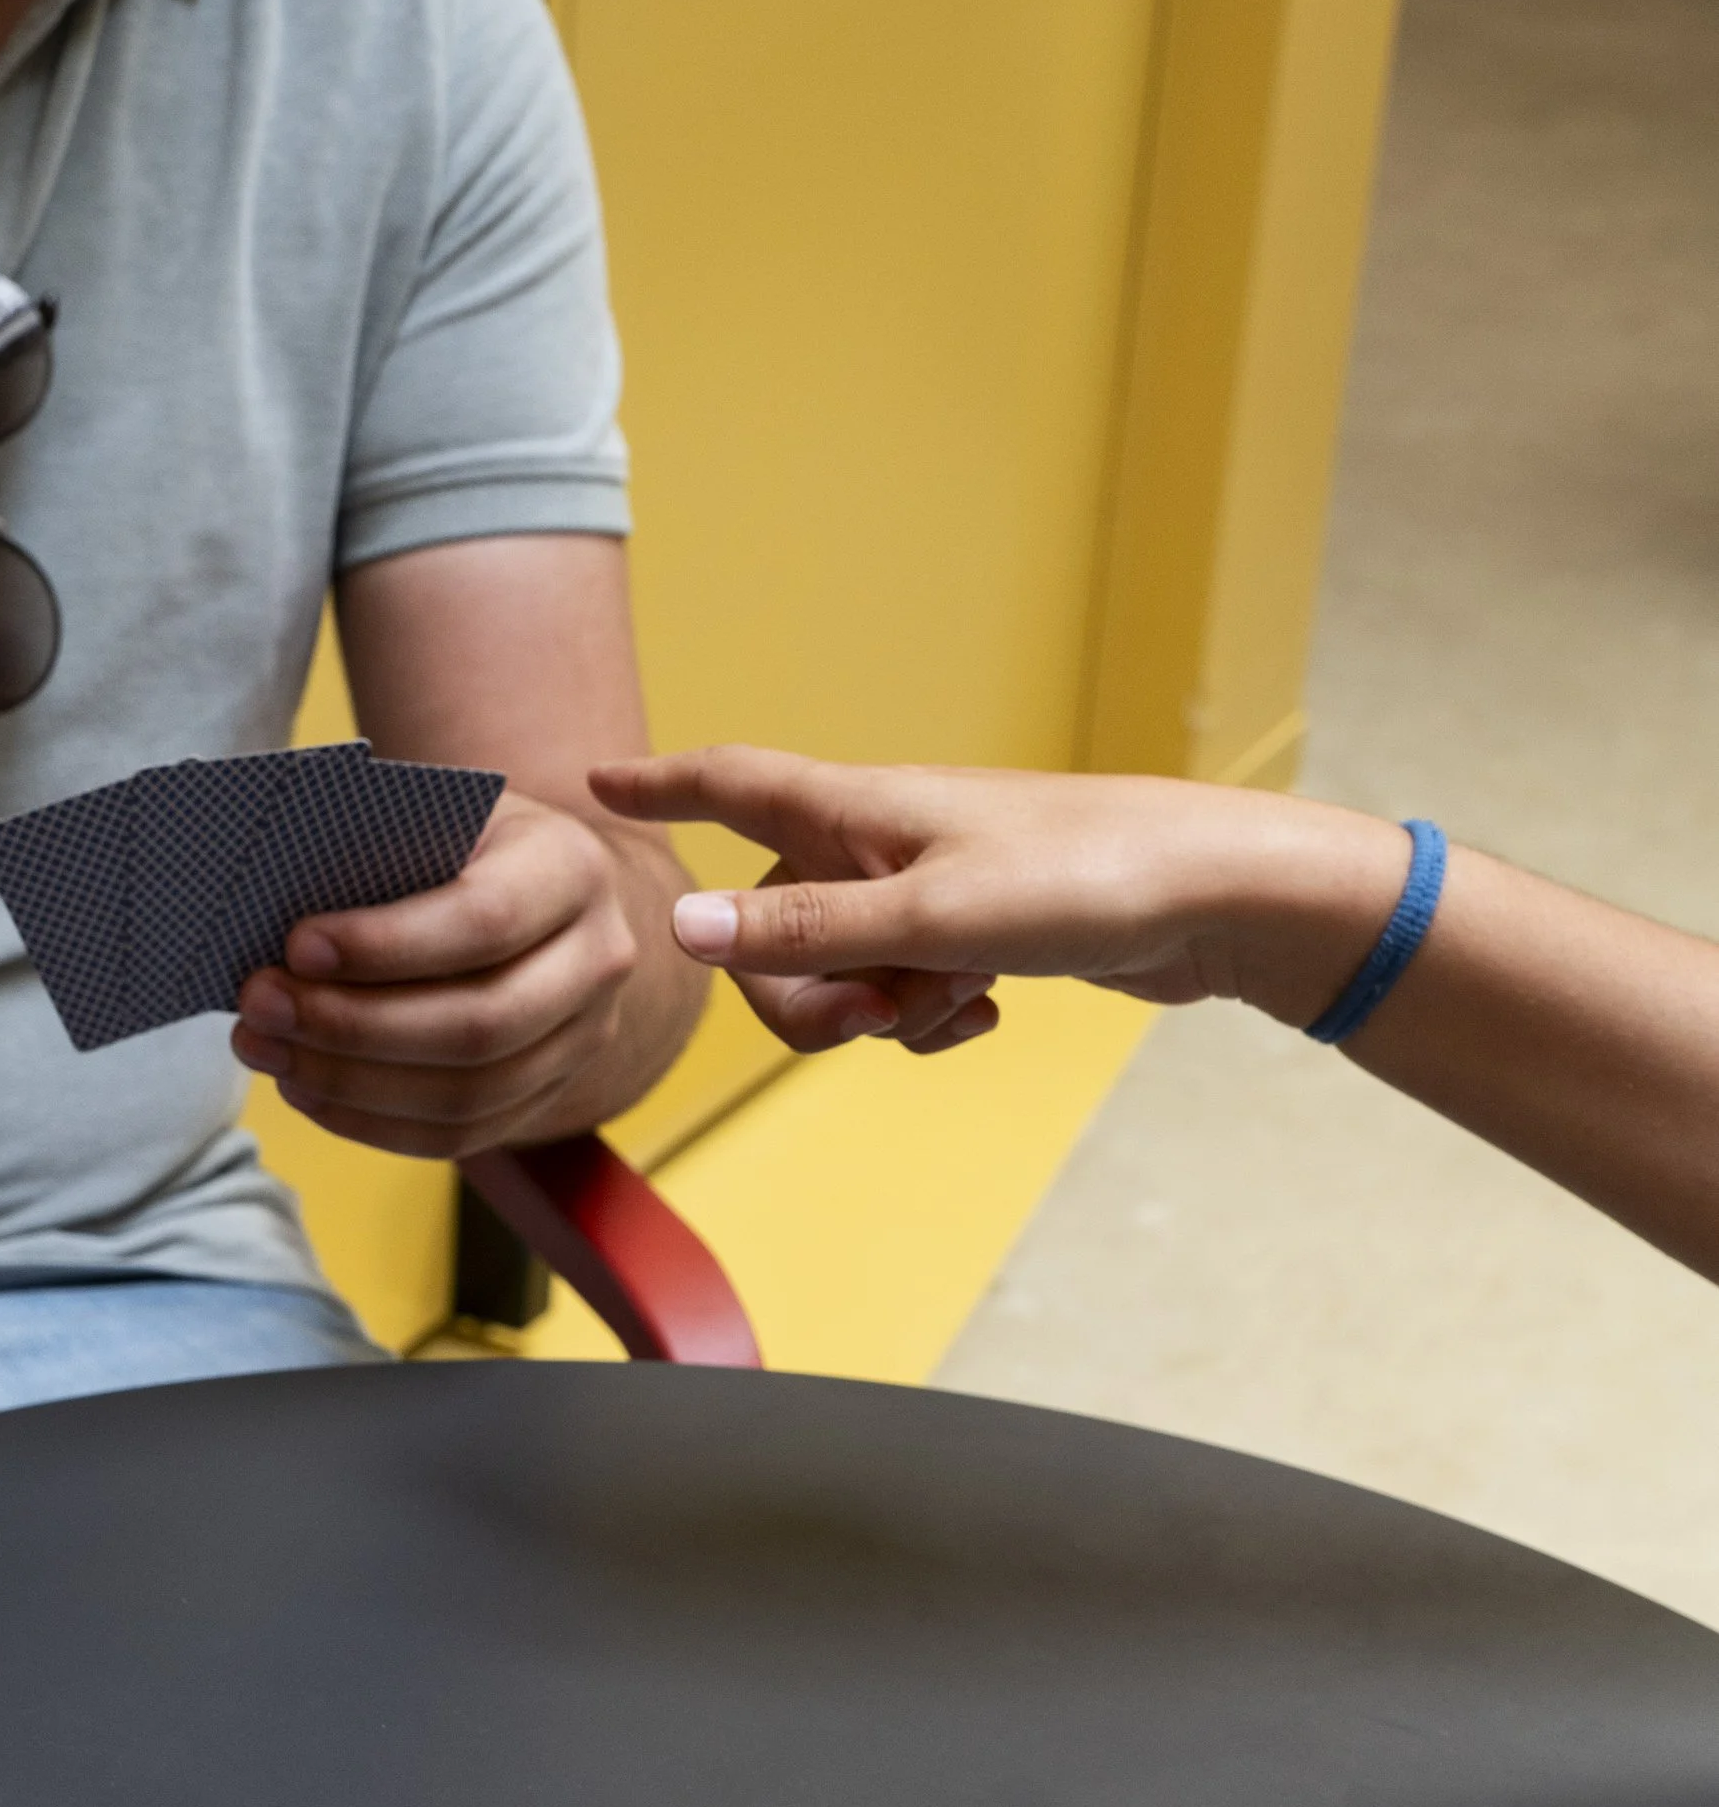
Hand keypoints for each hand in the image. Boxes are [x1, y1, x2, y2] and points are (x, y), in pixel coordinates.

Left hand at [227, 791, 640, 1157]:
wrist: (546, 897)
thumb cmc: (468, 844)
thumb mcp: (438, 816)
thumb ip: (382, 851)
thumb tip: (277, 914)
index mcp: (572, 870)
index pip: (484, 922)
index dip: (386, 946)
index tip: (296, 947)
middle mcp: (596, 961)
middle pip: (477, 1028)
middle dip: (353, 1026)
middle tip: (262, 1007)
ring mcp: (582, 1041)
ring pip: (466, 1096)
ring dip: (349, 1083)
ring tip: (267, 1049)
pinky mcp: (547, 1096)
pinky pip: (459, 1136)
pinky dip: (370, 1122)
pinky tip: (307, 1089)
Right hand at [590, 750, 1411, 1055]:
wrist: (1214, 898)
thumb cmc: (1084, 880)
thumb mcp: (929, 920)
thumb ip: (803, 934)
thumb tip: (680, 933)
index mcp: (855, 811)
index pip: (729, 786)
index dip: (658, 788)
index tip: (592, 786)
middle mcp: (878, 843)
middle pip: (769, 931)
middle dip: (806, 997)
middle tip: (882, 1010)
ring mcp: (923, 891)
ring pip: (838, 978)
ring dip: (881, 1015)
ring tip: (957, 999)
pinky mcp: (972, 937)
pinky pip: (902, 1000)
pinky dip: (931, 1021)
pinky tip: (988, 1014)